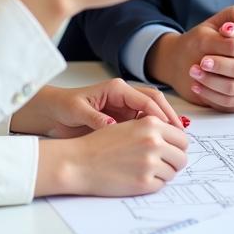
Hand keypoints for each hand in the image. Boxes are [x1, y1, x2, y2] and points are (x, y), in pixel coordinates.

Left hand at [10, 80, 185, 137]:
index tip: (170, 128)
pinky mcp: (122, 118)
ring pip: (151, 113)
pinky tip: (158, 144)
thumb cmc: (64, 107)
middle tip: (180, 135)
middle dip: (169, 117)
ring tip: (174, 141)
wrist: (53, 112)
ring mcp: (124, 106)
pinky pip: (142, 122)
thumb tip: (111, 126)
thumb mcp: (78, 112)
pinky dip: (152, 131)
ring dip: (163, 125)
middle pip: (154, 102)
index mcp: (116, 89)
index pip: (146, 98)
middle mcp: (124, 95)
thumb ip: (95, 118)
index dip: (160, 113)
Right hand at [35, 117, 188, 196]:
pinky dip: (153, 184)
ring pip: (173, 172)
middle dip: (174, 161)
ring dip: (163, 173)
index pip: (182, 138)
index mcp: (151, 123)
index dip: (178, 146)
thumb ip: (153, 129)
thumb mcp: (129, 125)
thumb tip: (175, 138)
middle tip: (162, 164)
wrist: (79, 162)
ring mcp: (150, 163)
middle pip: (182, 157)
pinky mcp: (144, 183)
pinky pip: (161, 185)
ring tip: (145, 171)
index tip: (173, 151)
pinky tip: (137, 178)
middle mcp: (154, 141)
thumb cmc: (101, 143)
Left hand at [147, 6, 233, 111]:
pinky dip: (210, 96)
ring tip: (194, 75)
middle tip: (197, 65)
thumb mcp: (222, 21)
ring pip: (232, 89)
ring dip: (210, 83)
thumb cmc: (215, 38)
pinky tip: (197, 87)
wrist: (210, 59)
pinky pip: (229, 103)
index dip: (222, 49)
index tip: (205, 53)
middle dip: (216, 67)